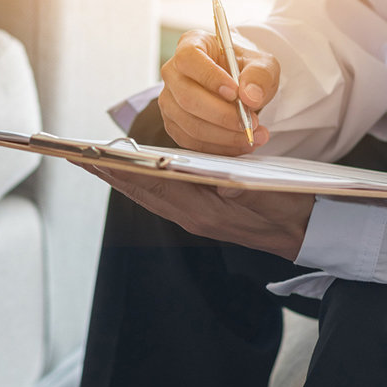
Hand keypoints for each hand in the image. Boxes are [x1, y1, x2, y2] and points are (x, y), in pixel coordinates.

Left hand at [79, 163, 313, 259]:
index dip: (120, 168)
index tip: (90, 155)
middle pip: (140, 191)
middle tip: (75, 154)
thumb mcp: (264, 191)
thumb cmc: (291, 207)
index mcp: (202, 212)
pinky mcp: (200, 215)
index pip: (151, 185)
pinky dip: (141, 182)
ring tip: (94, 160)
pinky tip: (133, 172)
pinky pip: (161, 197)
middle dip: (108, 172)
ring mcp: (194, 218)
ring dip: (120, 177)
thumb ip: (234, 184)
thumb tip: (203, 173)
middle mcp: (191, 217)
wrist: (310, 232)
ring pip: (147, 195)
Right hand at [158, 29, 280, 154]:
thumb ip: (260, 75)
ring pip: (189, 123)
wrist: (239, 86)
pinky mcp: (173, 123)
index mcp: (191, 45)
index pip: (189, 59)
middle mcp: (173, 71)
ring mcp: (169, 99)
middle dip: (222, 115)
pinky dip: (218, 147)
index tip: (235, 93)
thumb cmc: (245, 69)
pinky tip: (240, 143)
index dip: (209, 77)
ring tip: (254, 135)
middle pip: (187, 97)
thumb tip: (250, 96)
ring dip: (224, 136)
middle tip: (250, 122)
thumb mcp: (262, 64)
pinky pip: (191, 141)